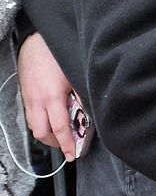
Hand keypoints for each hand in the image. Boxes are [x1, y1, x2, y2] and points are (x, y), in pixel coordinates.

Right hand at [17, 33, 76, 159]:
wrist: (37, 41)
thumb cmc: (59, 56)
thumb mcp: (76, 75)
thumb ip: (83, 96)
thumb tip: (90, 114)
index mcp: (52, 97)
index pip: (60, 128)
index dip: (67, 144)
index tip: (73, 155)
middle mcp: (37, 101)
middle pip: (42, 133)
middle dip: (55, 143)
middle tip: (68, 146)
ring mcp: (29, 98)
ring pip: (34, 126)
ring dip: (46, 133)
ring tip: (60, 134)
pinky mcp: (25, 94)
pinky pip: (30, 116)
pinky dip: (40, 122)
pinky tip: (50, 119)